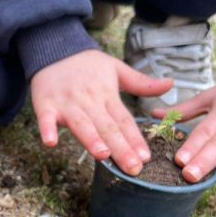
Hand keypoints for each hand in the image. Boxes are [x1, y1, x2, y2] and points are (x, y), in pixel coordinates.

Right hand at [30, 50, 172, 174]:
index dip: (134, 139)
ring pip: (81, 124)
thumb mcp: (116, 68)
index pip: (124, 120)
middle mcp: (89, 101)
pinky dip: (47, 129)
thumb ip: (141, 83)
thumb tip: (170, 84)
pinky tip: (51, 142)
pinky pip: (45, 119)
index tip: (145, 157)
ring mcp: (67, 104)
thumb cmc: (86, 64)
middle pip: (106, 127)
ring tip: (102, 155)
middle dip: (120, 148)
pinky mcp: (45, 105)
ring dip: (91, 140)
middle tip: (132, 168)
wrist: (54, 49)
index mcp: (107, 95)